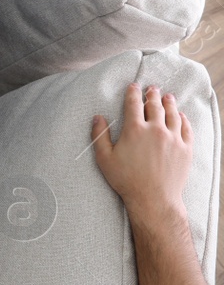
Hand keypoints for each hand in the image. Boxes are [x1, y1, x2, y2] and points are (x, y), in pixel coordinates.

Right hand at [92, 83, 192, 221]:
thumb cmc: (126, 179)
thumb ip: (99, 136)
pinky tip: (181, 116)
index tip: (133, 86)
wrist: (154, 198)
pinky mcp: (185, 149)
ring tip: (168, 97)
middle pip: (155, 106)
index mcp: (135, 130)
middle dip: (152, 95)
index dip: (132, 93)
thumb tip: (97, 118)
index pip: (133, 104)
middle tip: (152, 88)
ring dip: (169, 103)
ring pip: (173, 114)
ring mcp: (173, 138)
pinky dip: (183, 120)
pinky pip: (186, 129)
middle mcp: (156, 130)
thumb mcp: (104, 159)